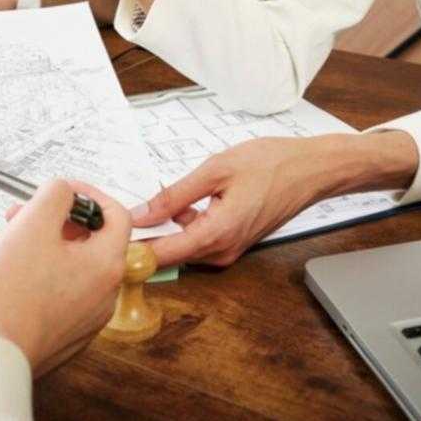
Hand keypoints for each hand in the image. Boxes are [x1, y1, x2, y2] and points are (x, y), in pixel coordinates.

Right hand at [0, 180, 130, 375]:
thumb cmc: (10, 294)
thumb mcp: (32, 223)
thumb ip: (54, 194)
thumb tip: (63, 191)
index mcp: (106, 266)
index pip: (116, 215)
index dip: (87, 195)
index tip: (61, 190)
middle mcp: (103, 295)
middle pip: (86, 241)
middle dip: (50, 220)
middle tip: (19, 215)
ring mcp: (83, 319)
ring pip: (64, 266)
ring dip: (33, 245)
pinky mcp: (61, 335)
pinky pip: (53, 292)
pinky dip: (31, 274)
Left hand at [135, 138, 340, 267]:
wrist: (311, 170)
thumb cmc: (272, 164)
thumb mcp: (215, 170)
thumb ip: (174, 196)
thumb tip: (141, 214)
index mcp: (216, 235)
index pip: (161, 255)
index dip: (132, 248)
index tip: (110, 236)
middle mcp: (222, 252)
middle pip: (169, 254)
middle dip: (145, 235)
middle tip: (124, 208)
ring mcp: (229, 251)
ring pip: (183, 247)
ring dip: (166, 228)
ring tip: (154, 198)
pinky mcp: (233, 244)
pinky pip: (199, 240)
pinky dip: (185, 224)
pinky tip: (185, 199)